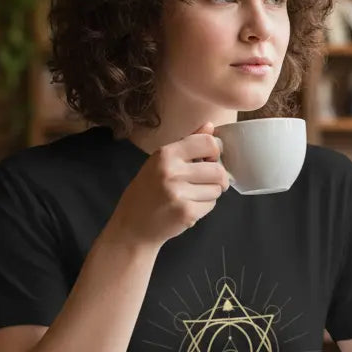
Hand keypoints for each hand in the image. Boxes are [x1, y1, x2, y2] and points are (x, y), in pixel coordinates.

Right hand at [110, 123, 229, 246]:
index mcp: (166, 154)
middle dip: (218, 178)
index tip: (211, 161)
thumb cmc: (147, 192)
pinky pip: (211, 205)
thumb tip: (210, 126)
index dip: (215, 153)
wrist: (133, 226)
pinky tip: (189, 207)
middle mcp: (171, 171)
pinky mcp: (186, 213)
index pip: (208, 143)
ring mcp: (179, 193)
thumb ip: (188, 143)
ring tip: (192, 196)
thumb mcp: (161, 162)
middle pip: (218, 170)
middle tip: (207, 183)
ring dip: (210, 193)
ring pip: (216, 189)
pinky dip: (204, 207)